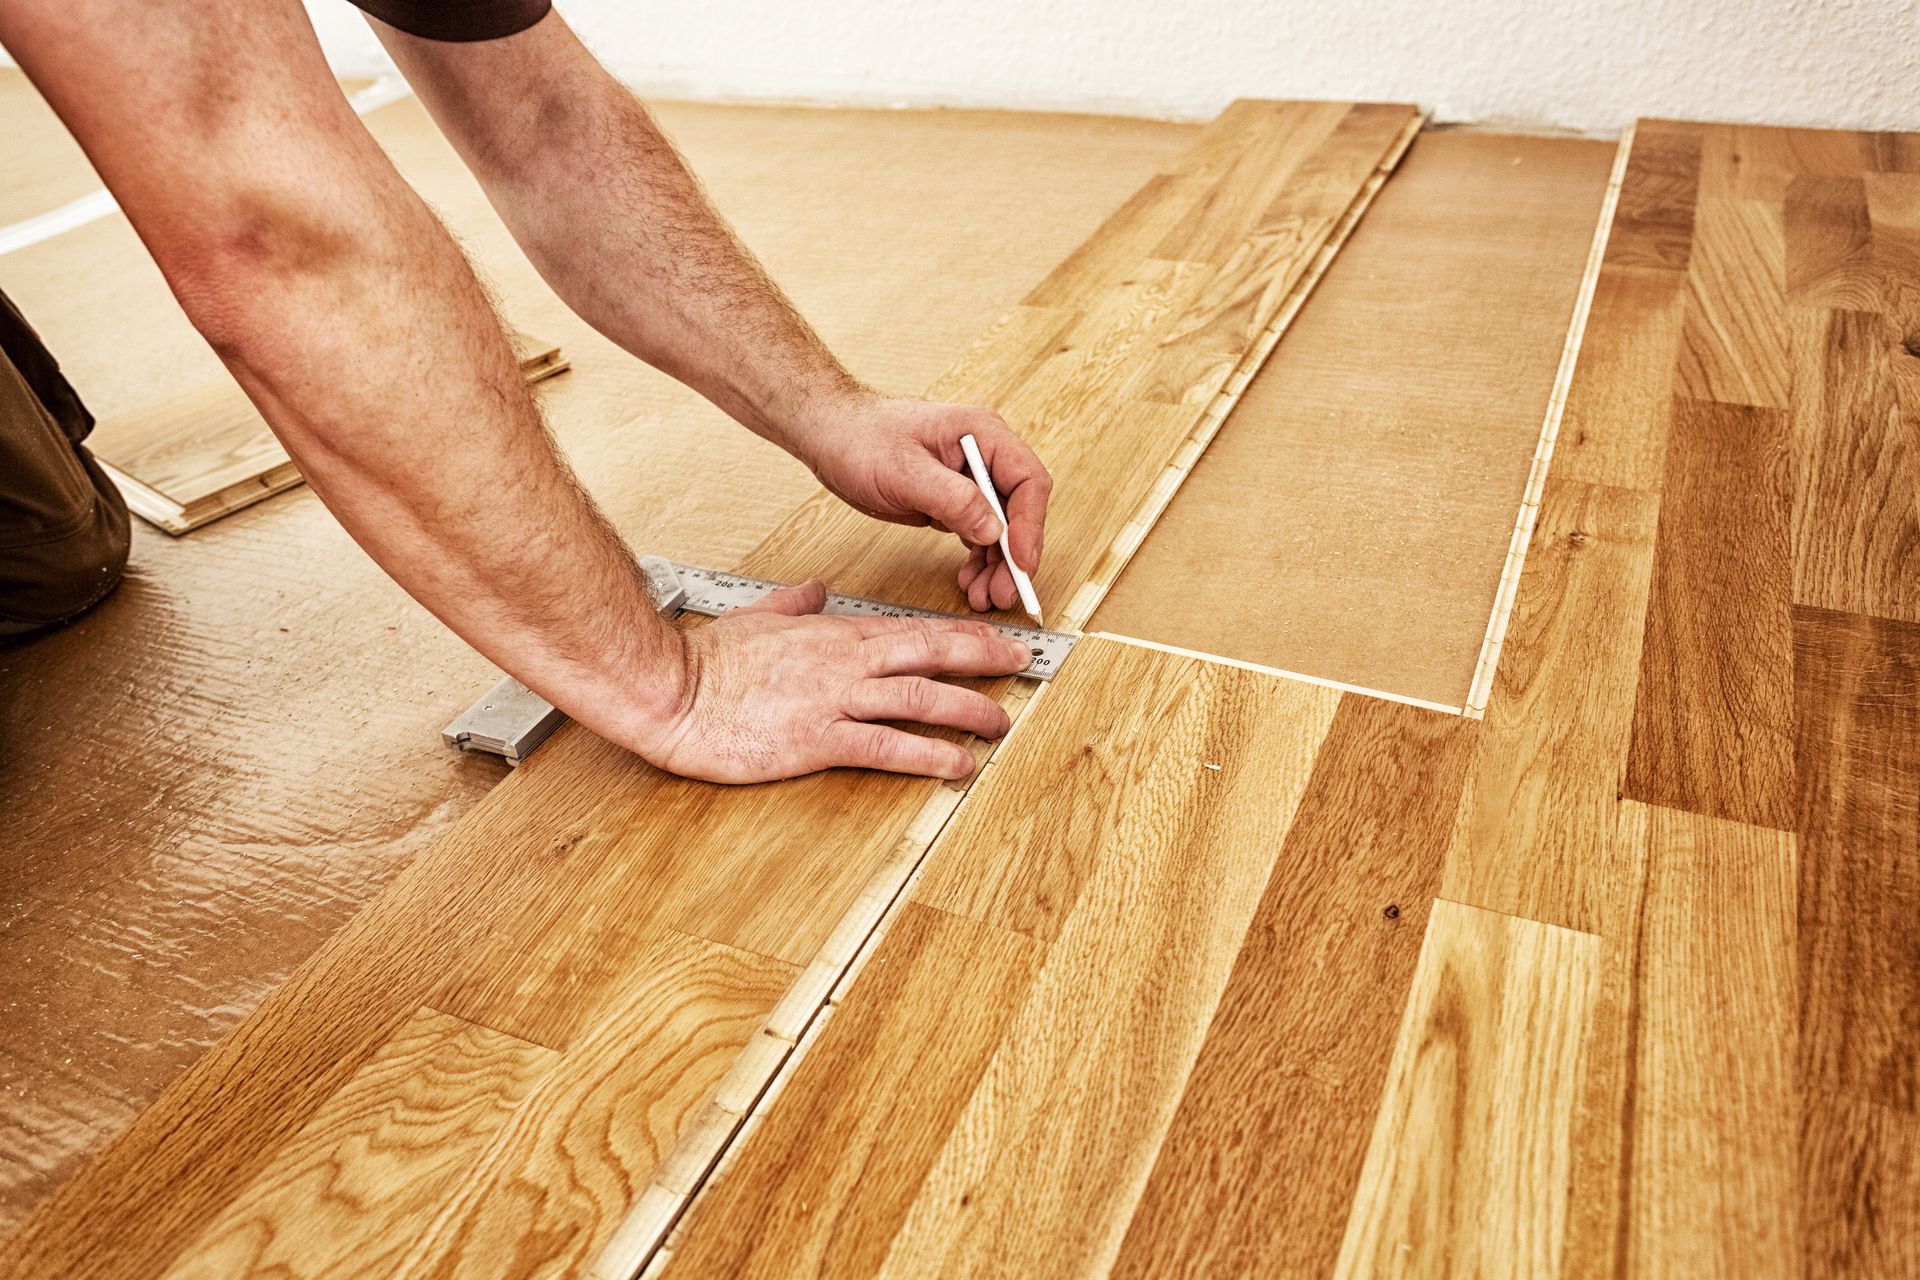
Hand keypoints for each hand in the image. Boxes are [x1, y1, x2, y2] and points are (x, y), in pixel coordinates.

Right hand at [636, 581, 1032, 782]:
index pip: (914, 629)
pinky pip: (886, 746)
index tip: (996, 638)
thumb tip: (815, 588)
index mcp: (835, 634)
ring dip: (970, 708)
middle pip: (932, 652)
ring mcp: (835, 699)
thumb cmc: (707, 660)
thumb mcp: (759, 617)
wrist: (670, 689)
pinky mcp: (818, 738)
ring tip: (1002, 722)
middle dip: (985, 656)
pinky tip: (958, 764)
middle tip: (1024, 662)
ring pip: (921, 697)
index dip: (962, 634)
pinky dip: (929, 754)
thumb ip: (795, 603)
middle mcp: (845, 661)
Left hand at [787, 392, 1052, 613]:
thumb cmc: (861, 438)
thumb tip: (993, 529)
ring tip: (984, 596)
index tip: (1021, 563)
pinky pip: (980, 535)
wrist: (832, 437)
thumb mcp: (904, 471)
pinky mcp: (955, 501)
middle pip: (1019, 511)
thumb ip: (952, 499)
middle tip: (1004, 593)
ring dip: (998, 566)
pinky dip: (979, 560)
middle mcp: (984, 456)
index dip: (1030, 525)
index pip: (1027, 481)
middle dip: (1014, 556)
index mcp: (983, 434)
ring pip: (1001, 530)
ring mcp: (972, 480)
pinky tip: (970, 580)